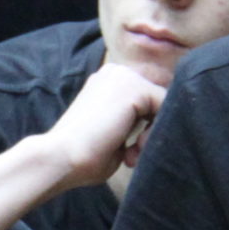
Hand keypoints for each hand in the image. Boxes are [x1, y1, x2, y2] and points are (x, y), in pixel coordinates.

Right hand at [46, 63, 166, 186]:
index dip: (144, 128)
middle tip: (130, 153)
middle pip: (158, 100)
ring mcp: (125, 76)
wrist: (61, 157)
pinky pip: (167, 109)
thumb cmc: (82, 156)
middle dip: (150, 129)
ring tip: (131, 153)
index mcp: (108, 81)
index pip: (148, 100)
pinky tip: (134, 147)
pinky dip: (156, 133)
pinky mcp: (135, 88)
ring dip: (153, 133)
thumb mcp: (114, 132)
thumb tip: (162, 122)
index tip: (126, 151)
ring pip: (165, 104)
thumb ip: (133, 121)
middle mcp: (116, 72)